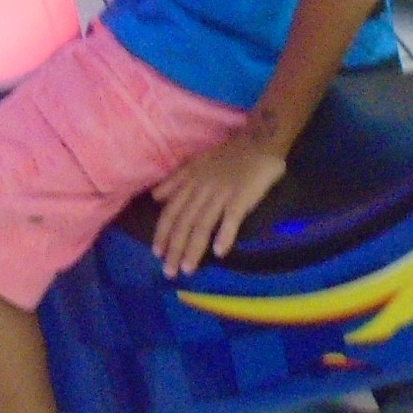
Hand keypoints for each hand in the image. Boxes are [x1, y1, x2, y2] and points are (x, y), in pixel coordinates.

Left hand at [150, 134, 286, 278]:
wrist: (257, 141)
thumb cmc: (227, 154)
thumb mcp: (196, 163)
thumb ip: (176, 181)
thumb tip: (156, 197)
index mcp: (190, 182)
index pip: (171, 211)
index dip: (162, 233)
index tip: (156, 253)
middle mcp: (202, 189)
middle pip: (184, 222)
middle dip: (174, 248)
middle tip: (169, 272)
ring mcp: (222, 193)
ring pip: (203, 223)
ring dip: (194, 248)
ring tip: (187, 269)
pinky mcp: (242, 196)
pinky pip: (231, 218)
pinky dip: (225, 235)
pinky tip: (219, 252)